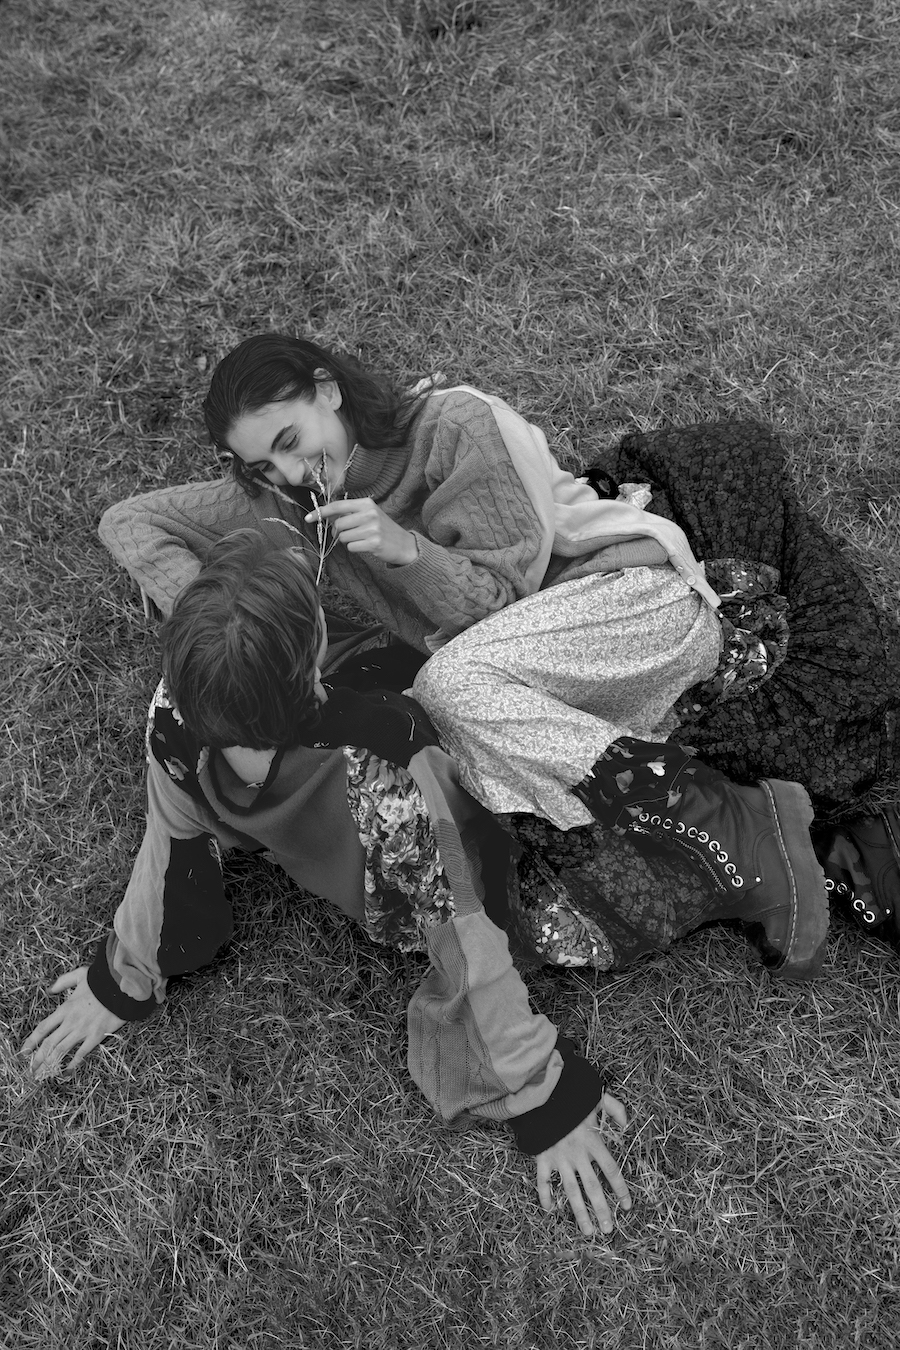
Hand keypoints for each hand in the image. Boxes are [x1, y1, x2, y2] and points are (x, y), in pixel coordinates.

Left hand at [21, 967, 125, 1076]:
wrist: (122, 987)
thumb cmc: (102, 980)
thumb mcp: (79, 975)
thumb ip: (63, 982)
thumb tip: (50, 990)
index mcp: (65, 1009)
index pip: (43, 1028)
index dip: (31, 1041)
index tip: (24, 1051)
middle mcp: (70, 1022)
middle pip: (49, 1044)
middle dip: (38, 1059)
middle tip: (32, 1070)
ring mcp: (83, 1030)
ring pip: (61, 1051)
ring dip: (50, 1064)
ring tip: (43, 1074)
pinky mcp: (96, 1036)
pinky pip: (81, 1053)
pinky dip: (72, 1064)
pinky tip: (66, 1072)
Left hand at [307, 498, 418, 564]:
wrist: (404, 544)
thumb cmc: (382, 529)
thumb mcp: (368, 515)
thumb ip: (349, 513)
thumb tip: (325, 515)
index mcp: (366, 503)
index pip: (337, 506)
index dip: (321, 512)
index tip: (308, 518)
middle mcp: (369, 513)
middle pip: (338, 524)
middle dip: (338, 532)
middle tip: (347, 534)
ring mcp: (372, 528)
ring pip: (343, 537)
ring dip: (347, 541)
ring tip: (361, 539)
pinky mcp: (374, 543)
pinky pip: (351, 547)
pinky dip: (355, 548)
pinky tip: (366, 546)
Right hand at [534, 1093, 631, 1236]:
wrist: (540, 1091)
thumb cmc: (570, 1095)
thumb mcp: (597, 1097)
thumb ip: (615, 1109)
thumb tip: (626, 1126)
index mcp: (593, 1141)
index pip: (611, 1171)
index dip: (620, 1189)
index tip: (626, 1206)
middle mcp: (578, 1155)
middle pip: (592, 1187)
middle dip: (601, 1210)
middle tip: (608, 1230)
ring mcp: (559, 1158)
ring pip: (571, 1191)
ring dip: (579, 1213)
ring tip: (587, 1231)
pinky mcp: (542, 1158)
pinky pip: (543, 1181)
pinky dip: (545, 1196)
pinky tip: (550, 1210)